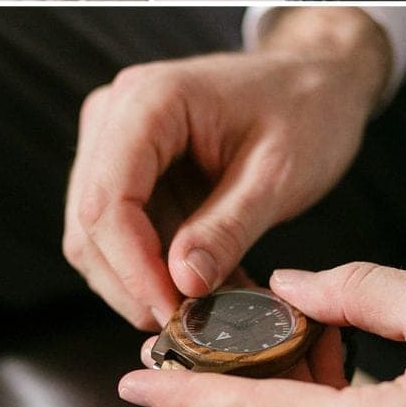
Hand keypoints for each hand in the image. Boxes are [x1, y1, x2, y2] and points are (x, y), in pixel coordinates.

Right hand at [63, 8, 391, 329]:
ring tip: (205, 309)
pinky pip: (121, 236)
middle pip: (89, 225)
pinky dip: (153, 270)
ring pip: (94, 239)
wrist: (315, 82)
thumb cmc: (306, 110)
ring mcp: (113, 143)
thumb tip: (182, 285)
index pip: (108, 200)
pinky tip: (201, 289)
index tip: (174, 312)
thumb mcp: (279, 174)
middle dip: (133, 284)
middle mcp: (114, 116)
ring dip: (141, 283)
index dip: (133, 268)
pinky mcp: (127, 170)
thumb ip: (228, 228)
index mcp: (148, 101)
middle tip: (190, 324)